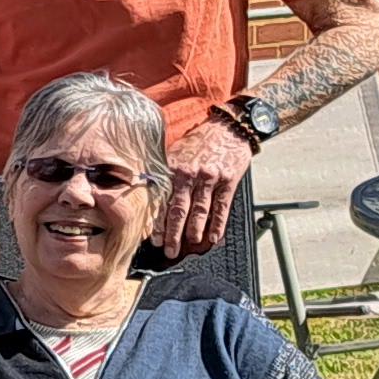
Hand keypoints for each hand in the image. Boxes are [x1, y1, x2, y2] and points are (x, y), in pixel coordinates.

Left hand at [157, 118, 256, 259]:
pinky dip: (218, 224)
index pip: (161, 200)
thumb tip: (150, 198)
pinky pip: (222, 207)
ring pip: (200, 210)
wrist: (228, 128)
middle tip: (169, 250)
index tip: (153, 239)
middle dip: (173, 233)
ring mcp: (210, 178)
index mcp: (173, 168)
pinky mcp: (228, 181)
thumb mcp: (175, 152)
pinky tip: (214, 237)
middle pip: (178, 209)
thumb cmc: (198, 142)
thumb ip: (164, 174)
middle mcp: (189, 174)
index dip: (157, 222)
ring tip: (189, 245)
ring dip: (194, 231)